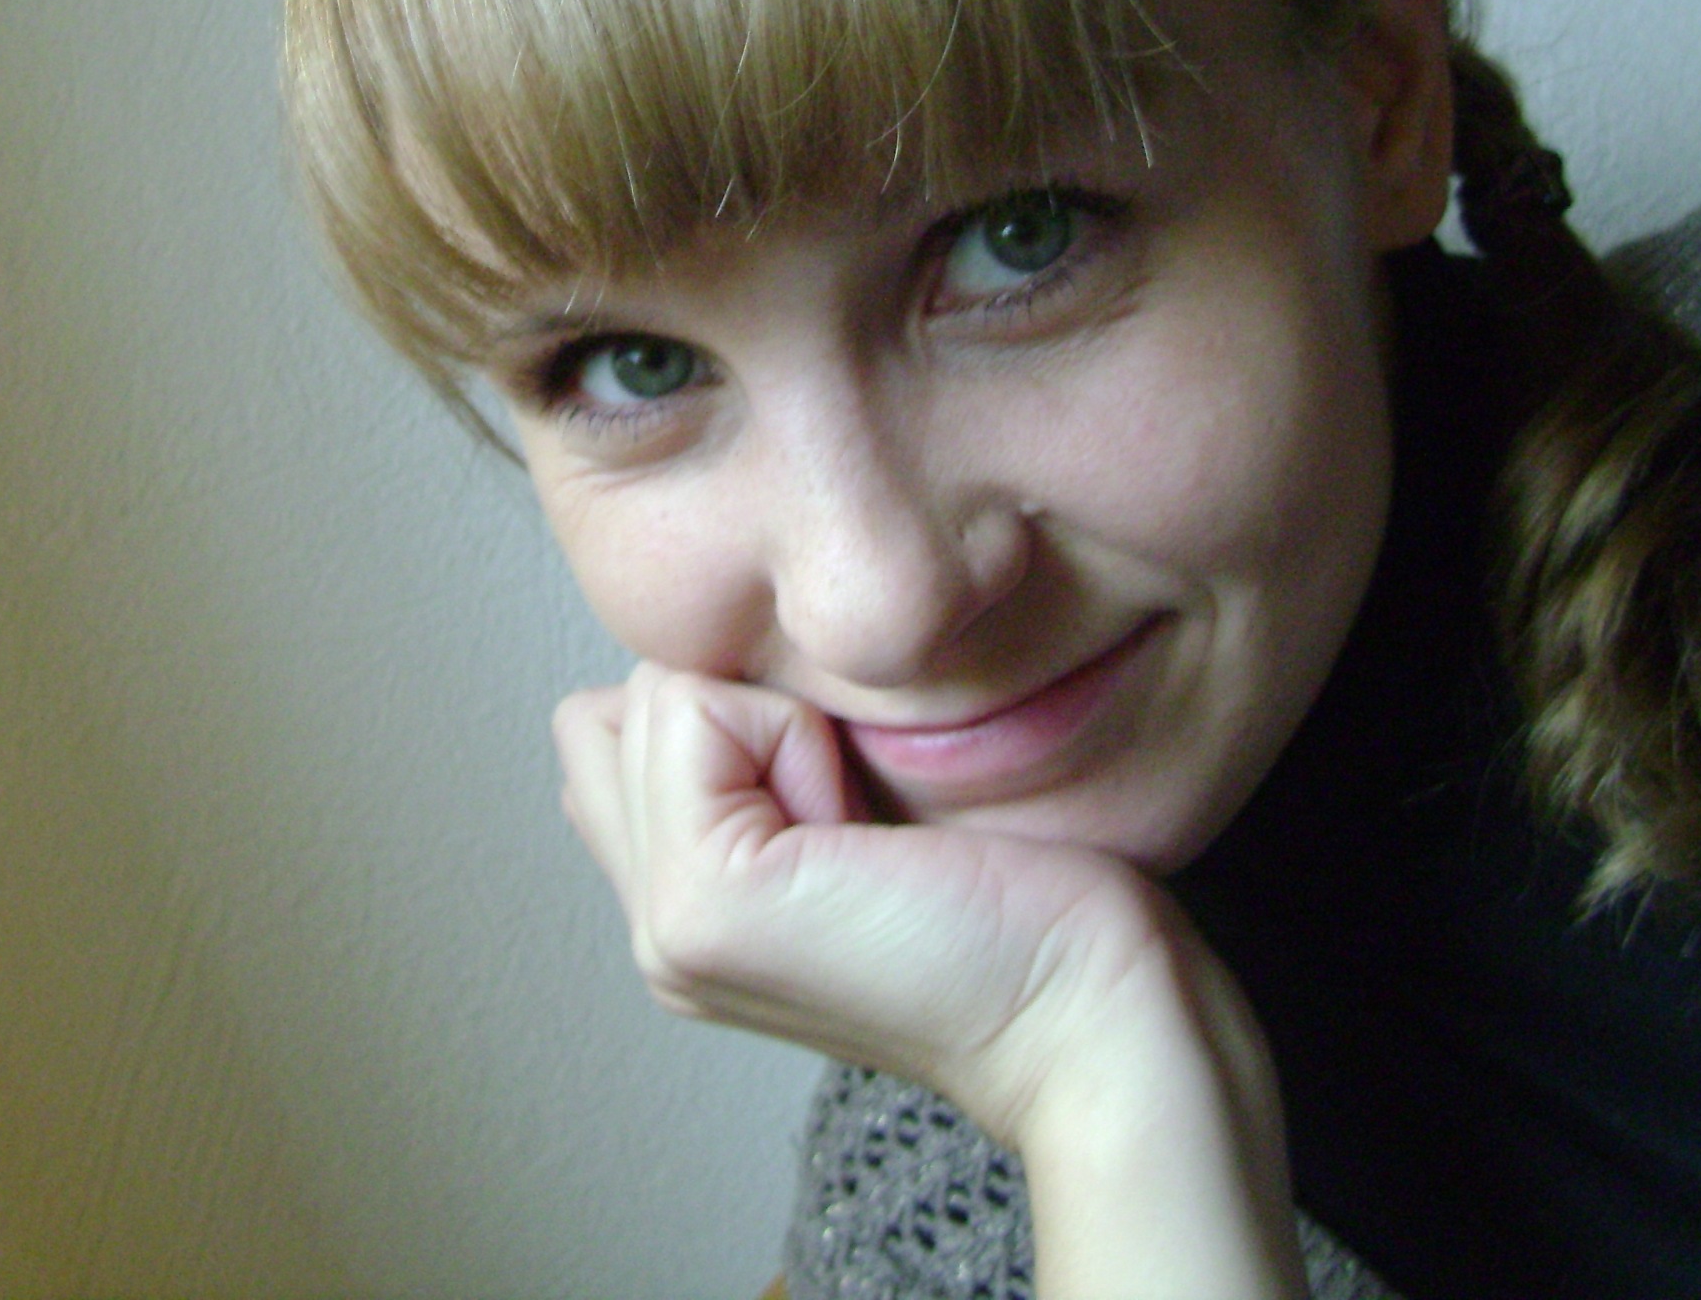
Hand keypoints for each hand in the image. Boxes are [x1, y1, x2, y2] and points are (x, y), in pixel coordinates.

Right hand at [555, 663, 1308, 1297]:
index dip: (738, 717)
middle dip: (744, 710)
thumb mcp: (860, 810)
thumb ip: (745, 765)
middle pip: (620, 705)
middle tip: (853, 817)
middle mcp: (653, 928)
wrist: (1090, 1018)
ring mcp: (666, 925)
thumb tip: (676, 681)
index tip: (848, 808)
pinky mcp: (704, 901)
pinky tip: (863, 833)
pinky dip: (794, 735)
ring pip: (657, 696)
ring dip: (778, 721)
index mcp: (683, 912)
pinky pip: (699, 712)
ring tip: (862, 830)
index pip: (610, 731)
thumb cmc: (1025, 911)